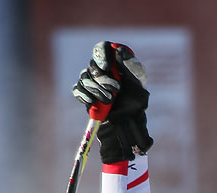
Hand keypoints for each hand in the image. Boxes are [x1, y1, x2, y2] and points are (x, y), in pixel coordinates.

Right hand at [72, 41, 152, 162]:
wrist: (127, 120)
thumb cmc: (136, 98)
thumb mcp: (138, 81)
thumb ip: (131, 64)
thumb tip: (119, 49)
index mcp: (113, 61)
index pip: (101, 48)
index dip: (101, 55)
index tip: (107, 67)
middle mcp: (99, 68)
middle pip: (92, 65)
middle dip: (104, 78)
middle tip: (117, 89)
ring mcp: (90, 81)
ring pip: (85, 79)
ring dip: (98, 90)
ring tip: (111, 100)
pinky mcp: (84, 94)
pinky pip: (78, 90)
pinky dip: (85, 96)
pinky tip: (93, 103)